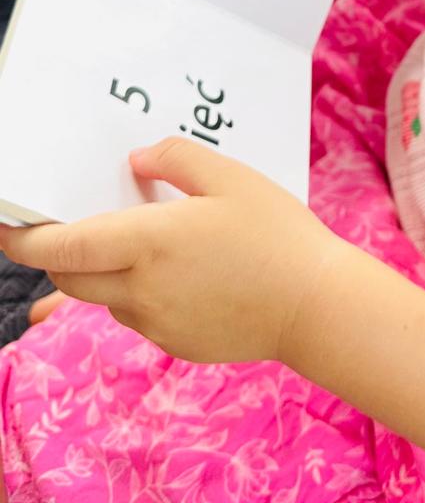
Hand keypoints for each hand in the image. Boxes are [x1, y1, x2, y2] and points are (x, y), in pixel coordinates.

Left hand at [0, 139, 339, 364]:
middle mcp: (141, 289)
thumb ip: (176, 159)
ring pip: (105, 296)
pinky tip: (185, 273)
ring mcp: (156, 323)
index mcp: (149, 242)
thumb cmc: (278, 234)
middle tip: (69, 226)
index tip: (7, 227)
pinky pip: (139, 314)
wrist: (316, 306)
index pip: (63, 246)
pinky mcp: (175, 343)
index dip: (25, 240)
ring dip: (105, 271)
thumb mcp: (231, 177)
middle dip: (58, 254)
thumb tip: (137, 160)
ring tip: (147, 243)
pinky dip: (141, 293)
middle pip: (71, 276)